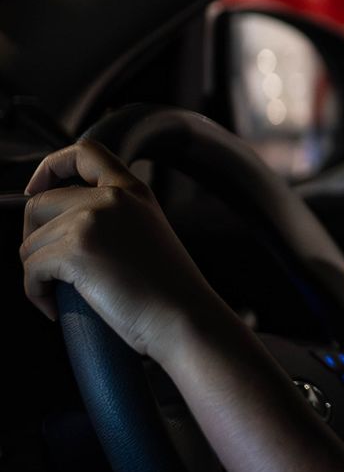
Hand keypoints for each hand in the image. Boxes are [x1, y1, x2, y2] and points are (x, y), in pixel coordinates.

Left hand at [20, 139, 226, 365]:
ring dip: (36, 273)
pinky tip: (55, 309)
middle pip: (40, 203)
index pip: (85, 152)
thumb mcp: (148, 237)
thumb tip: (62, 230)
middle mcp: (110, 199)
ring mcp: (90, 222)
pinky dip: (36, 293)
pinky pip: (31, 269)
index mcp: (133, 192)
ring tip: (60, 296)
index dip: (50, 166)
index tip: (36, 188)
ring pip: (30, 242)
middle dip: (32, 238)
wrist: (185, 319)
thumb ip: (114, 220)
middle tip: (48, 269)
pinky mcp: (75, 250)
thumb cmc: (172, 294)